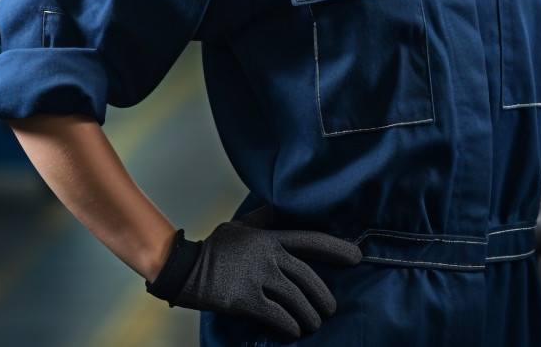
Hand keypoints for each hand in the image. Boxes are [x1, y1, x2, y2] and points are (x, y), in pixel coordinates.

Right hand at [146, 208, 362, 339]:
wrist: (183, 267)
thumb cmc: (213, 247)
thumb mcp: (240, 226)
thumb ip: (262, 220)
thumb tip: (276, 208)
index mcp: (270, 237)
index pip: (311, 240)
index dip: (337, 249)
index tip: (357, 257)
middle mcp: (268, 256)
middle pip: (308, 277)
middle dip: (323, 296)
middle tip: (331, 309)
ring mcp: (257, 277)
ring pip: (295, 299)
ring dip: (309, 316)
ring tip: (314, 324)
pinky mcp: (244, 299)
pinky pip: (276, 315)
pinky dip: (289, 325)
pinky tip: (294, 331)